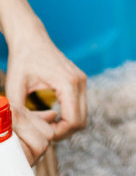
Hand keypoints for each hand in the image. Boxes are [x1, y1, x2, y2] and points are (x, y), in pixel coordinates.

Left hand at [4, 16, 86, 165]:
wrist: (30, 38)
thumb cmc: (22, 59)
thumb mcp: (14, 88)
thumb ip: (17, 112)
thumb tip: (20, 134)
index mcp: (68, 83)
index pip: (73, 121)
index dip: (57, 134)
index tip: (40, 136)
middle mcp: (79, 81)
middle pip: (81, 122)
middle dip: (62, 133)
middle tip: (42, 134)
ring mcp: (81, 81)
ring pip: (81, 116)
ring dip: (65, 125)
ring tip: (44, 124)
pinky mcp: (78, 81)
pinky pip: (78, 107)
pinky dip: (67, 116)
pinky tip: (49, 115)